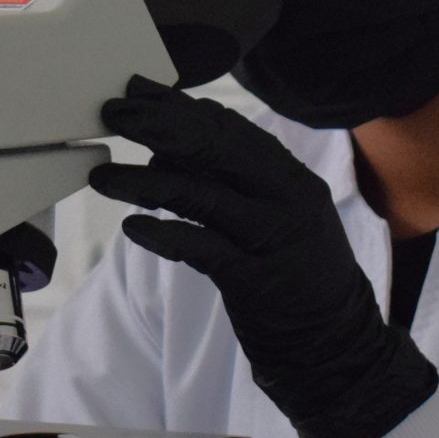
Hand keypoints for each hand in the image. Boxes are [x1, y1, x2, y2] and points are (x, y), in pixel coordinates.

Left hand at [92, 76, 437, 437]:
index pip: (231, 128)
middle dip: (159, 127)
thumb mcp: (273, 218)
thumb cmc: (294, 277)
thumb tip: (162, 153)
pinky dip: (163, 235)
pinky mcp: (256, 280)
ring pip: (200, 195)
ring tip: (102, 175)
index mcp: (291, 178)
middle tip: (114, 114)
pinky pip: (201, 248)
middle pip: (216, 149)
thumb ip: (228, 184)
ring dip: (144, 182)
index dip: (179, 107)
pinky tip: (132, 229)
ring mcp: (273, 238)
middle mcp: (287, 199)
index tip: (138, 92)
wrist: (336, 345)